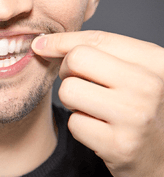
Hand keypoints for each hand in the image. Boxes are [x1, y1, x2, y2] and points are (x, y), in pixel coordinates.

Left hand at [32, 31, 163, 176]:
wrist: (161, 154)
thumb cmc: (138, 107)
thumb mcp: (132, 73)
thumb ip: (100, 53)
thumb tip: (45, 43)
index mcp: (155, 61)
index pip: (97, 39)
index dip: (61, 40)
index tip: (41, 44)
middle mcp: (149, 86)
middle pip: (76, 59)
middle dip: (67, 70)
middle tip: (79, 83)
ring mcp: (135, 116)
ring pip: (69, 91)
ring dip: (73, 101)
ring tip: (92, 108)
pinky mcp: (119, 145)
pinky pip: (73, 123)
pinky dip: (79, 126)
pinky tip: (98, 129)